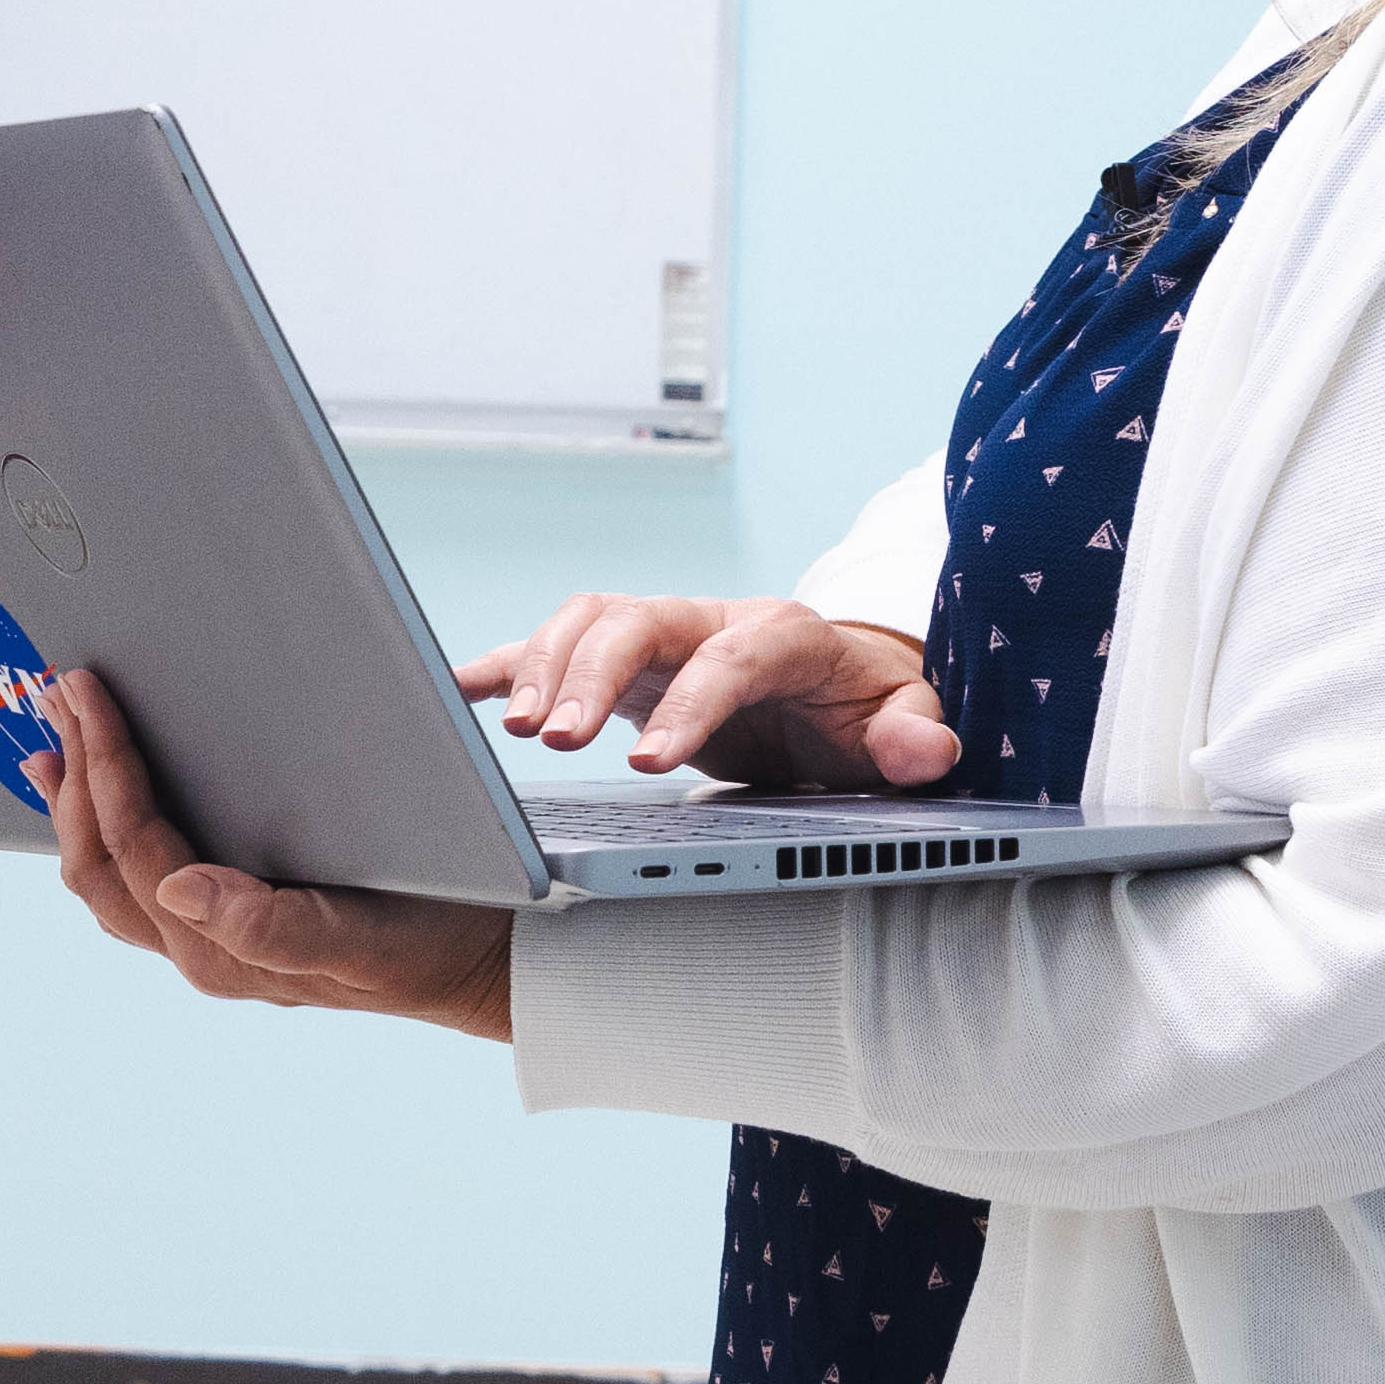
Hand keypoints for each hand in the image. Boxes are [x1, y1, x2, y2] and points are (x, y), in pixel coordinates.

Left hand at [28, 667, 514, 1041]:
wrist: (484, 961)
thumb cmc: (433, 937)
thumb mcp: (362, 934)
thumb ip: (270, 925)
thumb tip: (173, 890)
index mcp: (223, 950)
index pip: (136, 845)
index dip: (104, 764)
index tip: (89, 691)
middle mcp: (202, 950)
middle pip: (99, 862)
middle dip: (75, 773)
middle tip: (60, 693)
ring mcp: (208, 941)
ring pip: (106, 875)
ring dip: (75, 802)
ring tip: (53, 740)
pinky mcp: (225, 924)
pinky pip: (136, 879)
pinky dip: (103, 827)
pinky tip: (96, 795)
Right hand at [460, 594, 957, 789]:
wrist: (837, 691)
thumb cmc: (865, 713)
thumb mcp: (904, 724)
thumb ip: (914, 735)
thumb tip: (923, 749)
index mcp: (784, 635)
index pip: (730, 656)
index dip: (690, 703)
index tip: (649, 764)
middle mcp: (711, 619)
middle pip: (636, 619)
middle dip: (592, 675)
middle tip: (560, 742)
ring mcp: (661, 634)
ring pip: (588, 621)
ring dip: (546, 669)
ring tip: (520, 732)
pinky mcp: (623, 660)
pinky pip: (553, 647)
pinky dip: (506, 664)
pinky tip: (461, 692)